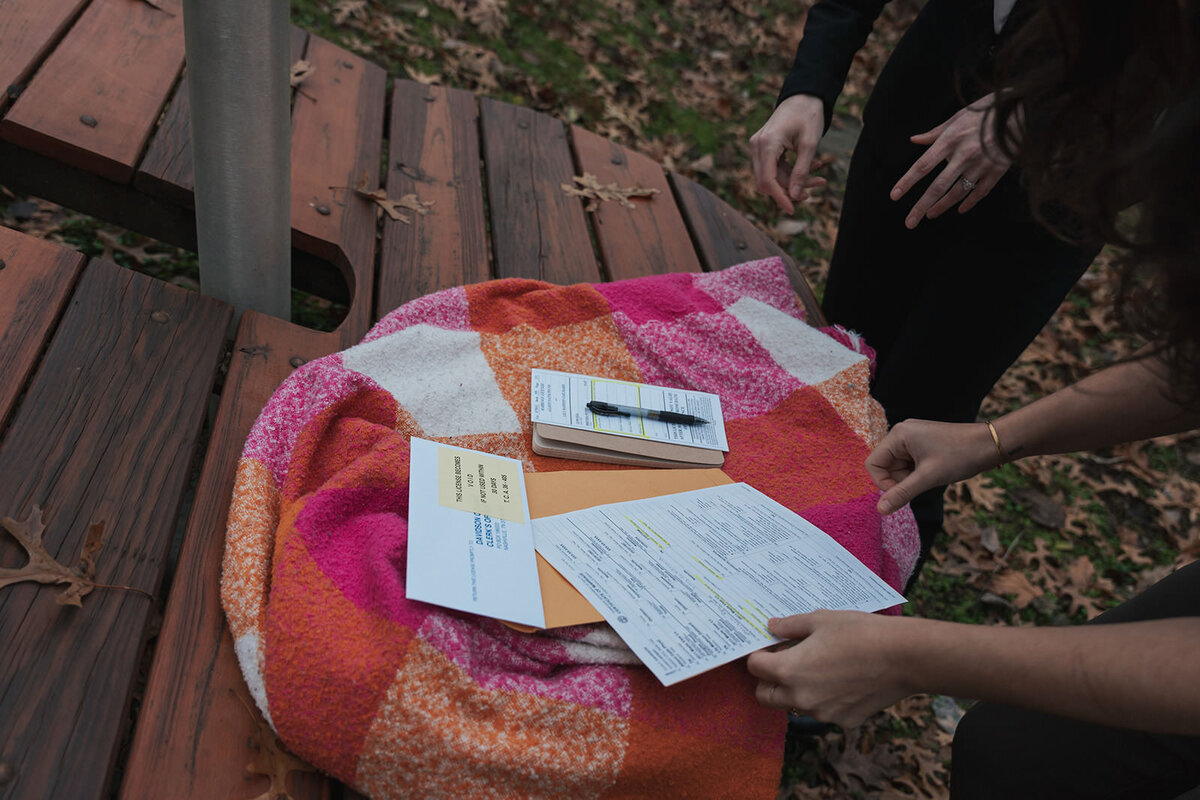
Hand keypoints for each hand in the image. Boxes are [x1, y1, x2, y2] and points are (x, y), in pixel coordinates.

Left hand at [748, 611, 913, 727]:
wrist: (904, 657)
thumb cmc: (860, 632)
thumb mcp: (820, 619)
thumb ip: (790, 625)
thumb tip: (772, 627)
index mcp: (788, 671)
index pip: (754, 667)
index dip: (758, 654)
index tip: (769, 646)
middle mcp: (800, 698)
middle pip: (765, 696)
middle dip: (767, 680)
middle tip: (782, 661)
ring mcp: (822, 714)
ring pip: (794, 705)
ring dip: (795, 690)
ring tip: (817, 667)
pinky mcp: (844, 721)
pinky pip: (823, 712)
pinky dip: (824, 699)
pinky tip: (842, 679)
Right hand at [749, 94, 828, 214]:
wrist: (803, 95)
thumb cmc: (808, 115)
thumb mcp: (809, 145)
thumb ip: (801, 171)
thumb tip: (794, 196)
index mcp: (767, 143)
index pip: (768, 180)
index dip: (779, 198)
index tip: (793, 210)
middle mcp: (757, 146)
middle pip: (767, 181)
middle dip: (788, 190)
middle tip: (811, 192)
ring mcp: (758, 147)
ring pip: (771, 177)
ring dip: (791, 182)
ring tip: (817, 180)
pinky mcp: (763, 148)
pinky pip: (774, 168)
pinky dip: (790, 173)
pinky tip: (811, 170)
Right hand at [866, 419, 1000, 514]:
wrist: (990, 444)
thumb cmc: (960, 456)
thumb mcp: (928, 478)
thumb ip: (901, 493)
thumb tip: (880, 510)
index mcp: (899, 435)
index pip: (873, 463)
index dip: (883, 483)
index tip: (903, 492)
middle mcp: (902, 433)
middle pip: (885, 466)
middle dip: (899, 480)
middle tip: (922, 483)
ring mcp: (912, 438)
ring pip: (898, 467)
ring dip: (910, 478)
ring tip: (931, 477)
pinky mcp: (922, 444)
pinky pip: (909, 464)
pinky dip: (918, 473)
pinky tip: (934, 472)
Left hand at [891, 93, 1011, 228]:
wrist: (1024, 112)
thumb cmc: (987, 111)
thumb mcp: (959, 116)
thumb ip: (935, 132)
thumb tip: (914, 140)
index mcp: (951, 139)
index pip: (923, 165)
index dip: (907, 181)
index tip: (894, 196)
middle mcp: (964, 155)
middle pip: (937, 187)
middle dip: (921, 207)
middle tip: (909, 223)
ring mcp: (981, 165)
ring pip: (957, 193)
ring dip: (941, 207)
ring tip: (929, 215)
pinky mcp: (997, 172)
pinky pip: (979, 193)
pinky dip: (968, 203)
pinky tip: (959, 210)